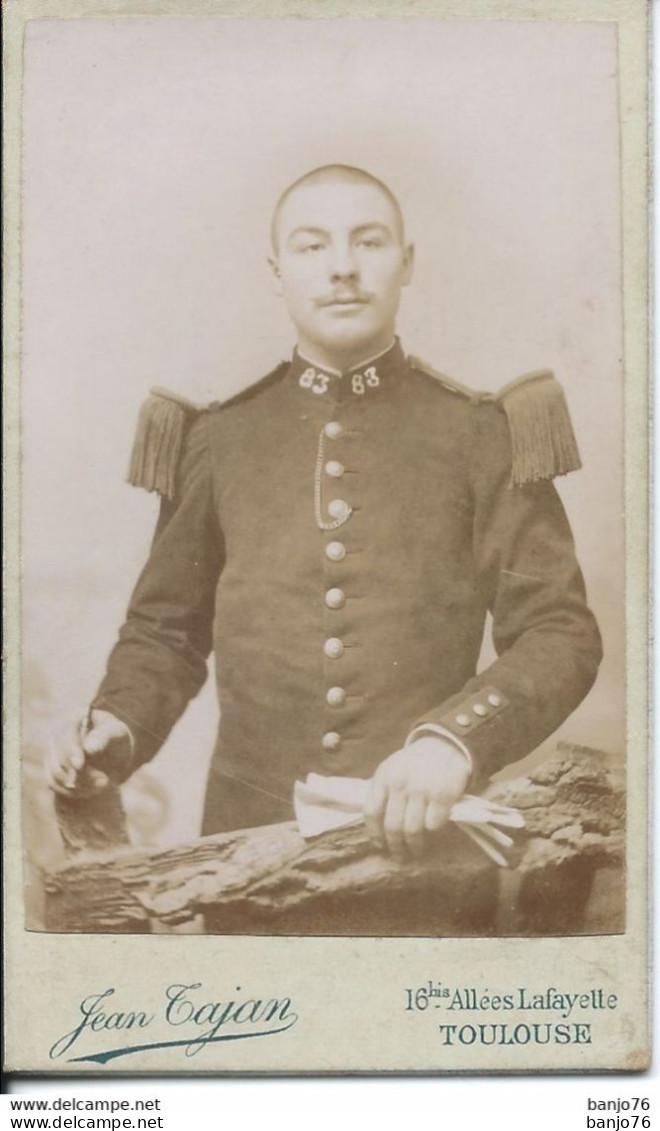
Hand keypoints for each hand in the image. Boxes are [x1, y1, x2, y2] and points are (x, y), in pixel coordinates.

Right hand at [48, 708, 131, 795]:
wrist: (112, 751)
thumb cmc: (116, 737)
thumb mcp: (116, 733)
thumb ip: (103, 737)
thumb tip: (88, 748)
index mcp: (71, 719)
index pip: (65, 737)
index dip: (71, 751)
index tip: (80, 765)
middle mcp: (56, 735)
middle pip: (60, 759)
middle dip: (82, 774)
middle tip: (105, 781)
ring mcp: (51, 753)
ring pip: (56, 775)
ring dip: (79, 785)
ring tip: (103, 785)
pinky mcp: (51, 769)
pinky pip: (54, 785)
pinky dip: (72, 792)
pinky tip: (90, 791)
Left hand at [364, 736, 470, 859]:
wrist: (445, 744)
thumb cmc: (416, 763)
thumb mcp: (392, 769)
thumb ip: (382, 792)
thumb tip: (376, 830)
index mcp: (382, 776)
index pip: (371, 813)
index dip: (375, 835)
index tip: (381, 846)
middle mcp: (399, 783)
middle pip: (392, 827)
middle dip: (396, 847)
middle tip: (400, 857)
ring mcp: (421, 789)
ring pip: (412, 830)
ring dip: (414, 846)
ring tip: (417, 851)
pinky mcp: (442, 794)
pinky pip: (433, 824)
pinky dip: (433, 831)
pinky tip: (433, 830)